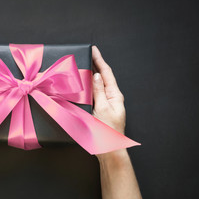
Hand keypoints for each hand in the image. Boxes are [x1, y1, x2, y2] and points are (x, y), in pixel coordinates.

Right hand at [91, 46, 127, 162]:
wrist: (109, 150)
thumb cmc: (108, 132)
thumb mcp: (103, 109)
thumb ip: (99, 92)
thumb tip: (96, 76)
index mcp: (115, 95)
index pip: (106, 73)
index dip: (100, 60)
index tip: (94, 49)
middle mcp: (111, 97)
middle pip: (103, 76)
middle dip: (96, 64)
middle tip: (87, 54)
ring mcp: (106, 103)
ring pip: (97, 85)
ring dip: (91, 74)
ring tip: (84, 64)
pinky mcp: (100, 110)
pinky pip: (94, 94)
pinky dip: (88, 86)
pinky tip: (83, 84)